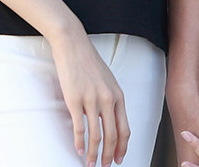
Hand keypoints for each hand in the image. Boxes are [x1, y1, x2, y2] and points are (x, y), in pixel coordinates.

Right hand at [50, 25, 130, 166]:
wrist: (73, 45)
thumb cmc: (89, 62)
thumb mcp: (107, 80)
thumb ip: (110, 99)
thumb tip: (109, 119)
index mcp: (117, 94)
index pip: (125, 127)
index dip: (122, 146)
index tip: (119, 158)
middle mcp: (108, 98)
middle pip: (113, 134)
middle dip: (109, 154)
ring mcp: (91, 99)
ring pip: (96, 134)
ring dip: (94, 153)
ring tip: (91, 164)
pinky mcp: (75, 99)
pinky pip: (80, 127)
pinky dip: (80, 142)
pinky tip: (79, 151)